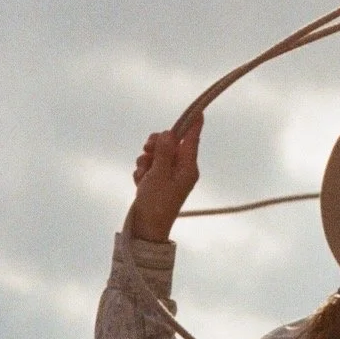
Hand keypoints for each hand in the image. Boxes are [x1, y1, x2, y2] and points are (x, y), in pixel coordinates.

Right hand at [130, 116, 202, 241]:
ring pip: (155, 153)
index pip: (192, 140)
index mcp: (188, 168)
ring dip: (145, 161)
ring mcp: (169, 175)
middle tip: (147, 150)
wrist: (147, 228)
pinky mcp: (158, 181)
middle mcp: (181, 170)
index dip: (193, 124)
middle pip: (170, 143)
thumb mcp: (159, 174)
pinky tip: (140, 183)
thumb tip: (168, 134)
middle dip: (155, 144)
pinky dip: (142, 172)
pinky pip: (148, 166)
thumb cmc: (156, 203)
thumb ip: (164, 152)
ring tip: (143, 176)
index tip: (199, 110)